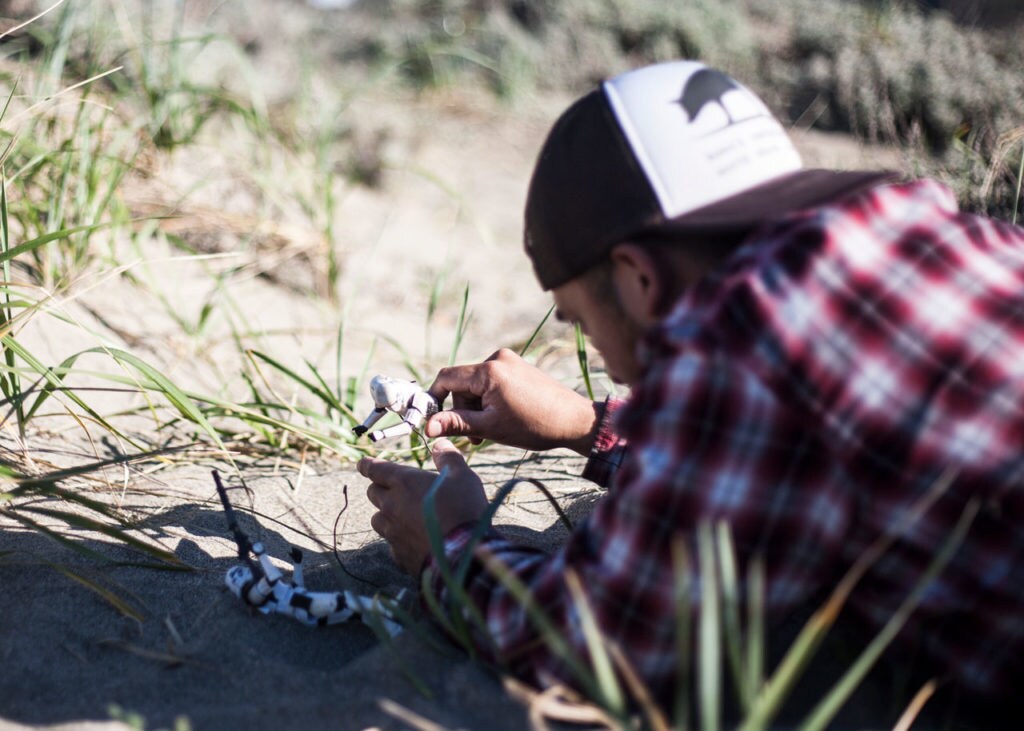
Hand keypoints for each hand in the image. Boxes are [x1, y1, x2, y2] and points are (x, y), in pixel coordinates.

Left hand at [359, 438, 486, 574]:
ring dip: (387, 514)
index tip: (362, 463)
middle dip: (380, 487)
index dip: (367, 464)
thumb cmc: (464, 510)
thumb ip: (448, 458)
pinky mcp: (398, 554)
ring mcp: (392, 532)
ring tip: (403, 515)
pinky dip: (399, 539)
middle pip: (373, 493)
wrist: (464, 554)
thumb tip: (440, 444)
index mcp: (404, 483)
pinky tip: (414, 540)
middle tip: (393, 488)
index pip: (375, 469)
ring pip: (378, 519)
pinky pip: (391, 543)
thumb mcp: (463, 477)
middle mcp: (391, 506)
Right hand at [425, 348, 600, 454]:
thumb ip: (456, 424)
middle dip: (463, 409)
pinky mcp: (518, 366)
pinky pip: (491, 381)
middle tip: (476, 435)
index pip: (446, 378)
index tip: (435, 420)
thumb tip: (427, 427)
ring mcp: (510, 360)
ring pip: (476, 384)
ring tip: (492, 428)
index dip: (435, 399)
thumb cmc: (534, 425)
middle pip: (462, 383)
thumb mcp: (490, 427)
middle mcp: (498, 358)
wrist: (575, 420)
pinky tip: (503, 416)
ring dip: (477, 407)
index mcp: (489, 371)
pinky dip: (490, 399)